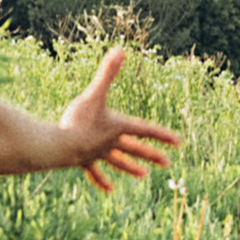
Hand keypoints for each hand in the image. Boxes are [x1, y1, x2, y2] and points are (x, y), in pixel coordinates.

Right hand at [59, 45, 179, 190]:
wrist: (60, 146)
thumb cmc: (79, 120)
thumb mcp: (94, 94)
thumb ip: (107, 73)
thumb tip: (120, 49)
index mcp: (117, 127)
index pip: (145, 130)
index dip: (162, 135)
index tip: (179, 143)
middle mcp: (110, 143)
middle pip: (135, 149)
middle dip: (151, 154)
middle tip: (167, 164)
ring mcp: (97, 154)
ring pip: (118, 162)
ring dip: (130, 167)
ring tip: (143, 176)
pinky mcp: (83, 161)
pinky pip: (95, 172)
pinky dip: (101, 180)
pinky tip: (109, 189)